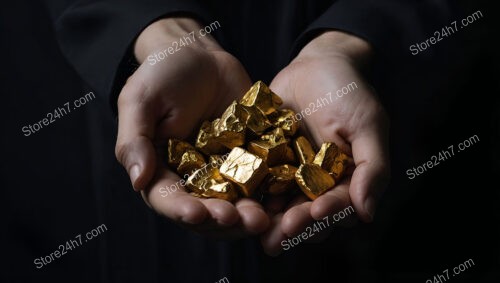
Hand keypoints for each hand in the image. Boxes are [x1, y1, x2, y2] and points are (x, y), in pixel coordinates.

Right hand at [115, 17, 268, 237]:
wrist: (200, 57)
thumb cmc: (162, 75)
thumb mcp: (139, 101)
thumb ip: (134, 140)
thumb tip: (137, 181)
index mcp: (161, 170)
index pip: (168, 199)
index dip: (182, 210)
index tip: (197, 213)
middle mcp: (192, 178)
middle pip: (206, 211)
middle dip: (223, 220)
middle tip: (241, 221)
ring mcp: (223, 172)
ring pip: (236, 204)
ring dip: (249, 215)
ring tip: (264, 219)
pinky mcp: (249, 160)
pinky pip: (261, 181)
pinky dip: (271, 194)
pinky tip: (282, 200)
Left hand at [260, 31, 389, 254]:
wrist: (316, 63)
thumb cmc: (349, 91)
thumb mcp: (368, 124)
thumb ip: (371, 167)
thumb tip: (367, 213)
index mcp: (345, 179)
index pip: (338, 204)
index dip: (327, 212)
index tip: (314, 213)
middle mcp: (318, 183)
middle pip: (306, 213)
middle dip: (293, 225)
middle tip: (277, 238)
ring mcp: (291, 174)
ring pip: (280, 204)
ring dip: (268, 220)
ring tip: (254, 231)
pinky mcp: (267, 161)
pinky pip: (258, 180)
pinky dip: (249, 193)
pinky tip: (237, 203)